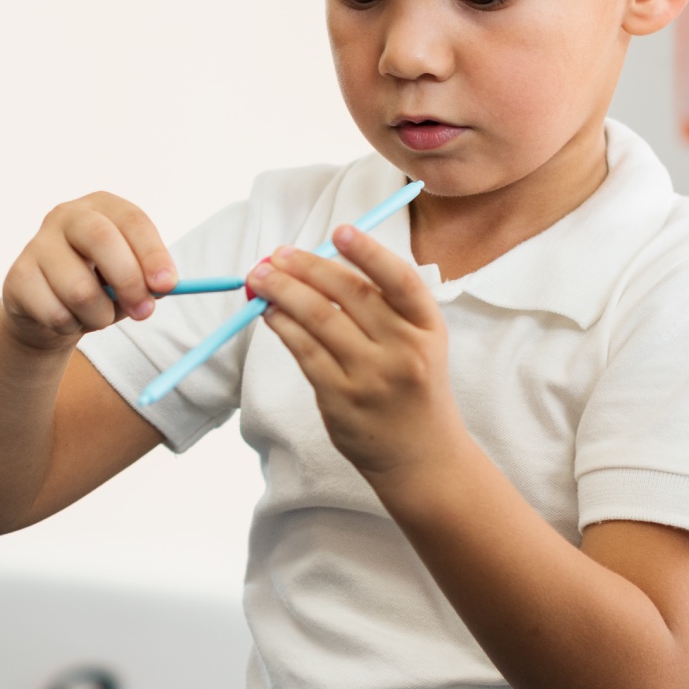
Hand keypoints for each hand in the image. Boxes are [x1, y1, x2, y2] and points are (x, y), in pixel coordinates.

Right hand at [0, 193, 177, 353]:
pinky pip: (54, 312)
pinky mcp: (18, 276)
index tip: (167, 286)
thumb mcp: (129, 280)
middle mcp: (66, 215)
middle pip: (102, 239)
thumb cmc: (98, 287)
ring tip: (97, 317)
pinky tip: (67, 319)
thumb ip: (147, 281)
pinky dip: (70, 326)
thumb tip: (162, 287)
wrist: (47, 310)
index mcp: (101, 206)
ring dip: (99, 316)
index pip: (132, 220)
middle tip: (143, 313)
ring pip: (79, 289)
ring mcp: (37, 243)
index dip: (153, 253)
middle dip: (129, 281)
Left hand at [248, 225, 463, 483]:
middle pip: (350, 294)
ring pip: (319, 319)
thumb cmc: (413, 388)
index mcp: (428, 329)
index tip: (340, 230)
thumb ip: (382, 307)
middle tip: (278, 254)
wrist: (423, 457)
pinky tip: (269, 312)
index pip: (400, 281)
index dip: (369, 253)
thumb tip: (318, 265)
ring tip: (260, 276)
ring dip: (284, 292)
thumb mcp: (418, 343)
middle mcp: (404, 350)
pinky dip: (282, 326)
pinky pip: (304, 352)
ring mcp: (372, 377)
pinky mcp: (341, 399)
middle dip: (307, 267)